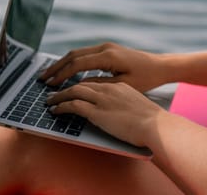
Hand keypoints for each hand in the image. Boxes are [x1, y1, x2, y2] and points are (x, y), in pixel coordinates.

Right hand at [40, 42, 169, 91]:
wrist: (160, 66)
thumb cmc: (146, 78)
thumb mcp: (123, 85)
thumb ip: (100, 85)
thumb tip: (79, 86)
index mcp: (108, 56)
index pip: (77, 64)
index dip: (62, 75)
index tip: (50, 85)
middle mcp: (105, 47)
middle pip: (73, 55)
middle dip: (56, 67)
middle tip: (42, 79)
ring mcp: (106, 46)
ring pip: (78, 53)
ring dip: (63, 63)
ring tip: (50, 75)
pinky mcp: (108, 49)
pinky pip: (85, 54)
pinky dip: (73, 62)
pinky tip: (66, 71)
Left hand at [46, 82, 163, 146]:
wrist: (156, 125)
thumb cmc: (151, 120)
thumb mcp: (135, 105)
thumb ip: (123, 104)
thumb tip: (116, 111)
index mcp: (118, 86)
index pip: (93, 82)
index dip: (79, 84)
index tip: (71, 88)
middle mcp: (108, 89)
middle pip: (80, 82)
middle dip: (64, 85)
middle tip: (53, 90)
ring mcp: (102, 99)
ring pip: (74, 91)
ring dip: (58, 95)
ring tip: (49, 100)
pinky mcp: (97, 112)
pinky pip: (74, 105)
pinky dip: (62, 106)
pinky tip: (55, 110)